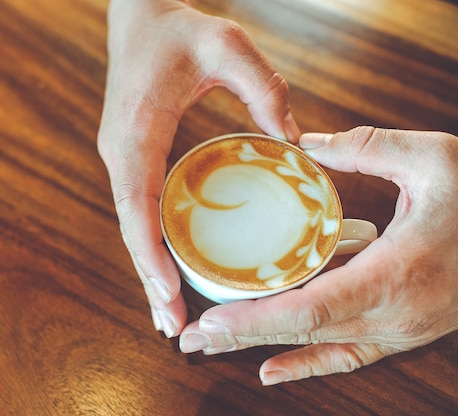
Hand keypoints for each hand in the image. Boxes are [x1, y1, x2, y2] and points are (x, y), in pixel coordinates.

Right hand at [97, 0, 299, 336]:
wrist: (138, 16)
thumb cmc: (177, 29)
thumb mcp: (226, 45)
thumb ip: (262, 87)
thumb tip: (291, 140)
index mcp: (137, 132)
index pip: (137, 205)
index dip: (150, 253)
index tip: (168, 292)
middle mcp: (121, 152)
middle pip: (131, 228)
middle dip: (148, 277)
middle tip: (172, 325)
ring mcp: (122, 157)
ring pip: (133, 224)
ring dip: (147, 269)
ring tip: (168, 312)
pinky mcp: (132, 157)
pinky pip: (141, 209)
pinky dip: (152, 244)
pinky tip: (167, 268)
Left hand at [179, 126, 457, 383]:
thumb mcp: (436, 160)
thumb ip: (368, 148)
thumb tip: (309, 144)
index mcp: (398, 275)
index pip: (310, 309)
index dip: (255, 319)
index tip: (210, 320)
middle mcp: (394, 316)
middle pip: (301, 334)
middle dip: (240, 337)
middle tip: (189, 338)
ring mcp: (398, 331)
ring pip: (315, 347)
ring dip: (258, 348)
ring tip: (211, 346)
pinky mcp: (401, 333)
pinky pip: (345, 357)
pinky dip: (303, 366)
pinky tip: (267, 371)